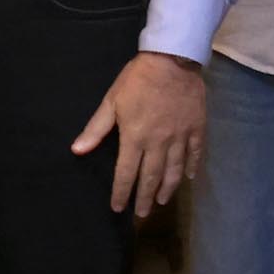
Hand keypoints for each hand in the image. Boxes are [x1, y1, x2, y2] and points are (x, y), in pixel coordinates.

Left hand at [72, 50, 205, 214]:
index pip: (126, 173)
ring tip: (162, 201)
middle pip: (150, 177)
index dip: (121, 192)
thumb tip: (77, 150)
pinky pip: (195, 153)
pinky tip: (188, 178)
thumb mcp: (112, 101)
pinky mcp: (196, 128)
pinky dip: (192, 168)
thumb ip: (96, 128)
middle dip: (144, 198)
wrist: (172, 59)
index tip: (117, 207)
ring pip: (174, 170)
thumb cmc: (137, 79)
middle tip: (142, 214)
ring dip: (167, 188)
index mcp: (135, 137)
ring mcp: (180, 137)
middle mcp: (158, 143)